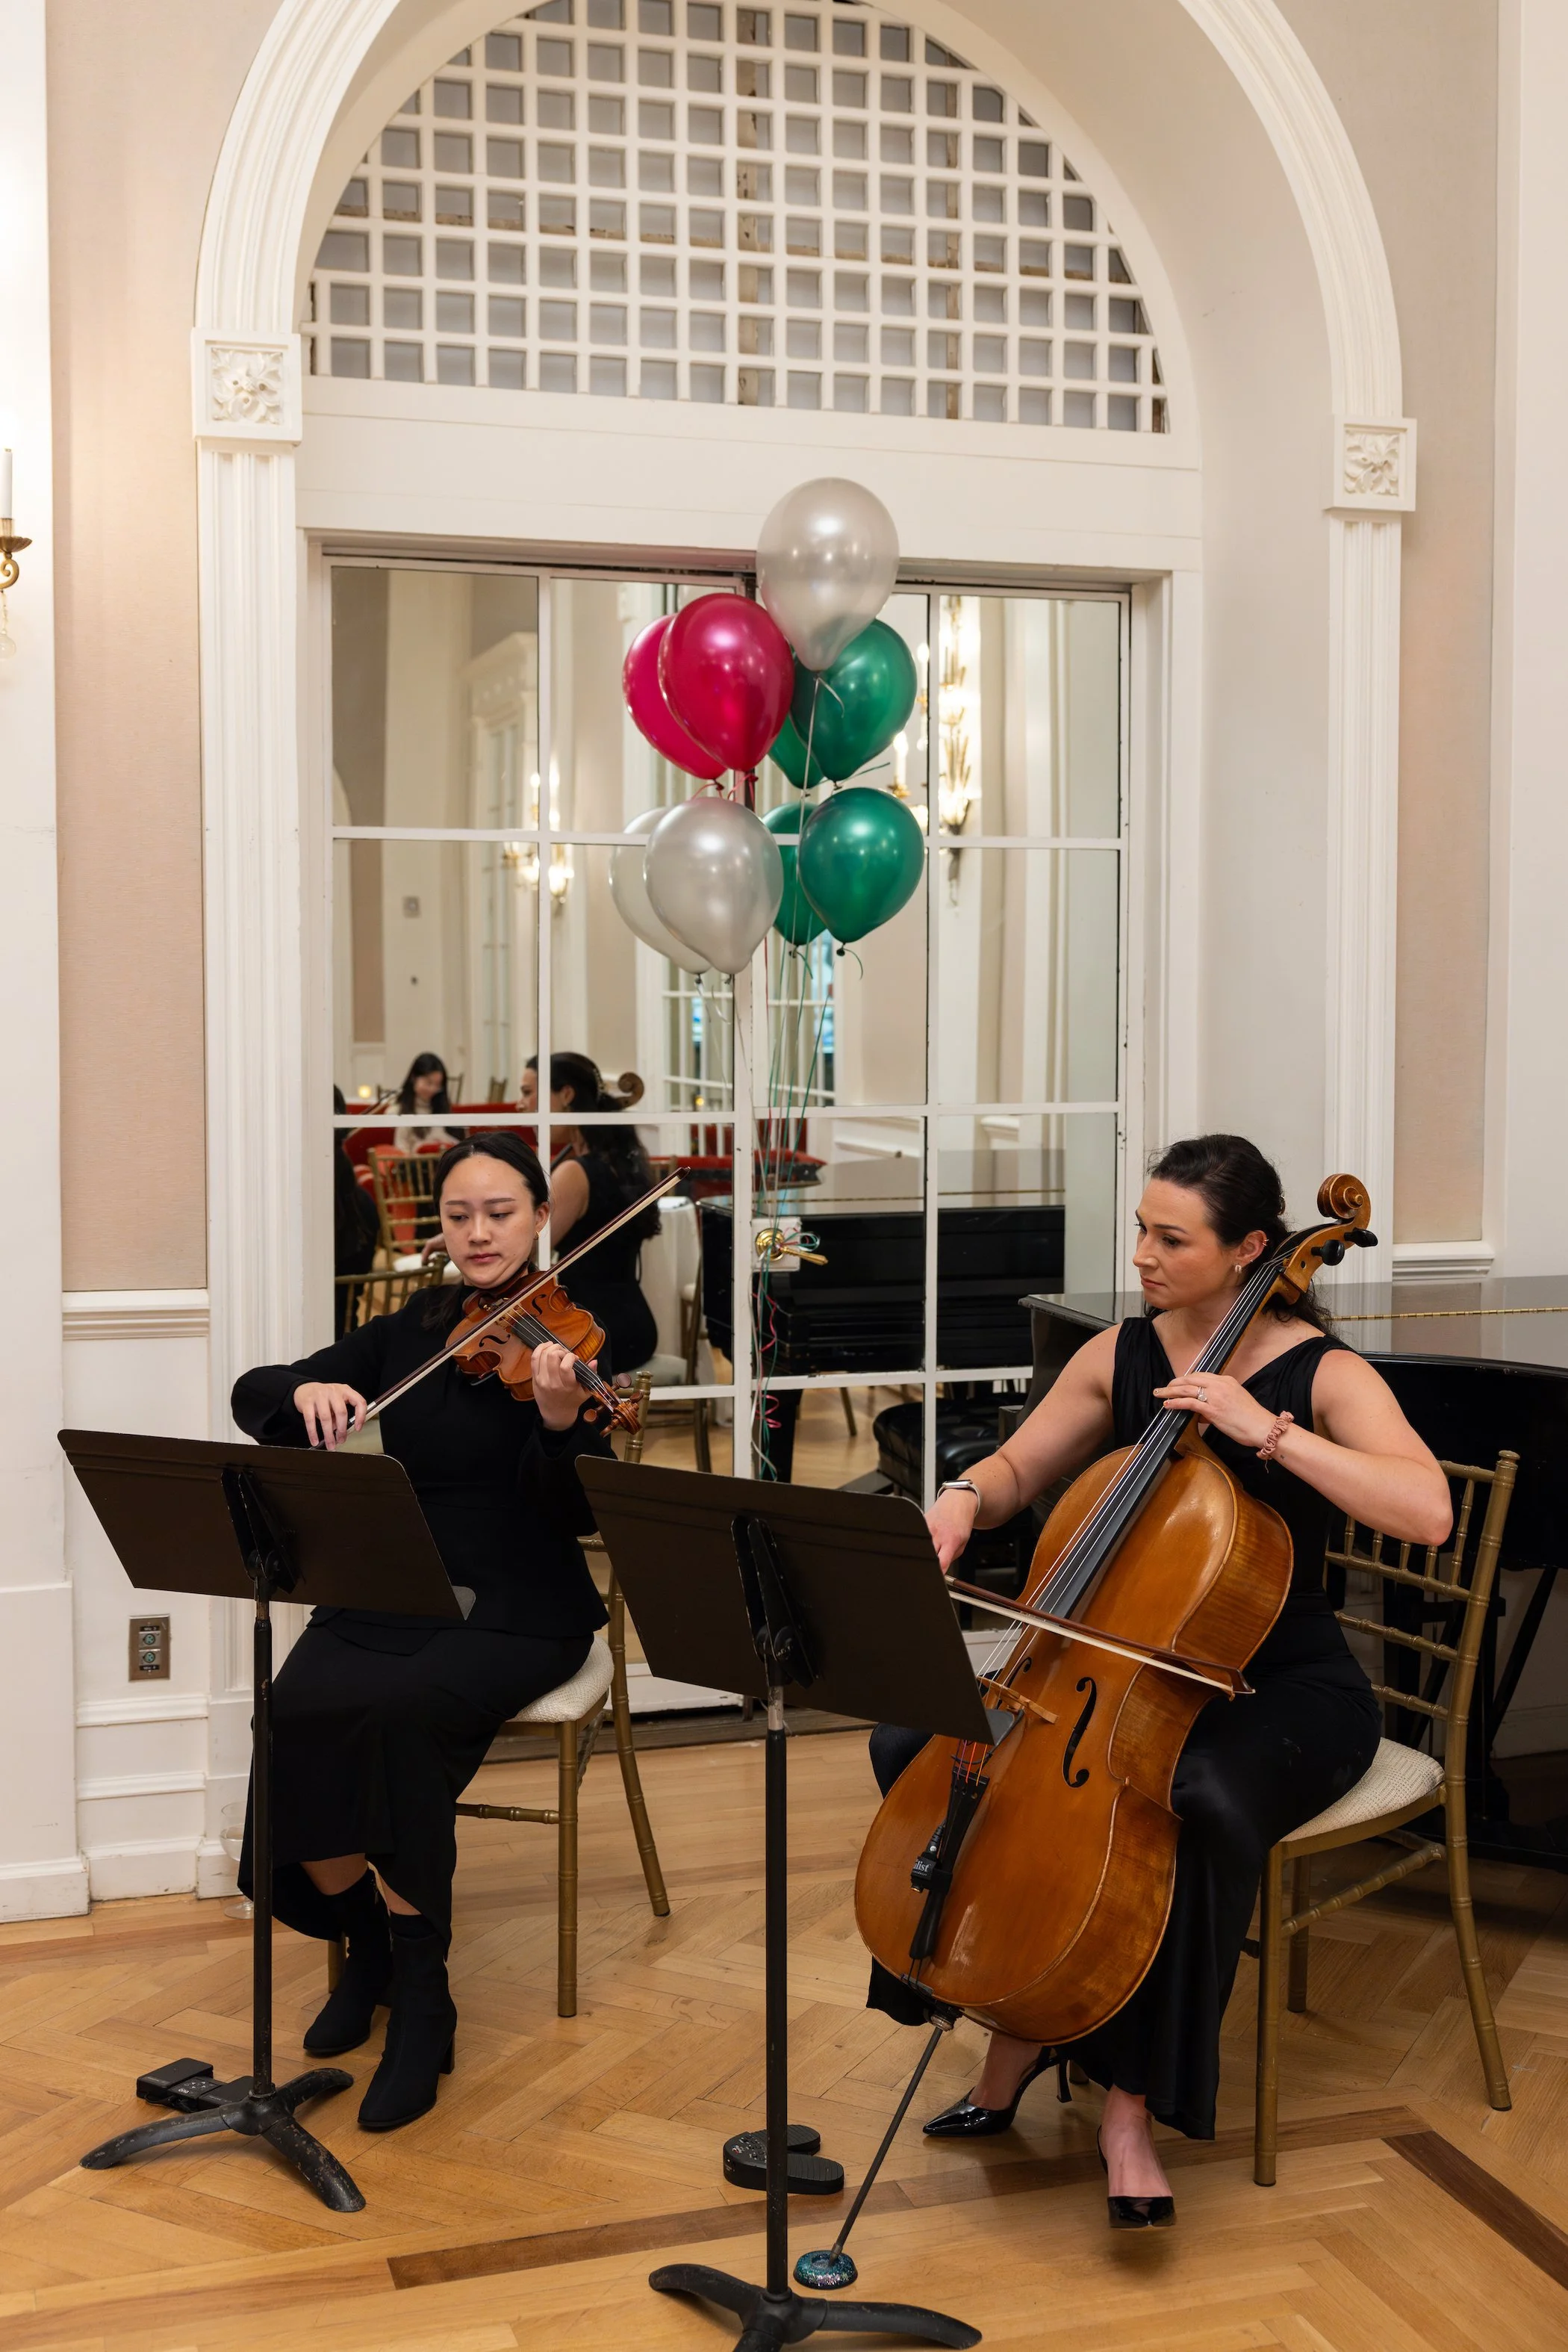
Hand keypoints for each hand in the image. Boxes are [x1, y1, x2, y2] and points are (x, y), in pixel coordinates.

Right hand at [293, 1381, 366, 1448]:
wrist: (304, 1390)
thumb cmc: (323, 1397)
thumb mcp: (335, 1403)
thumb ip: (339, 1415)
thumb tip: (339, 1431)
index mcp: (345, 1390)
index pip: (359, 1401)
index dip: (361, 1416)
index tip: (358, 1429)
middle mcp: (333, 1391)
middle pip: (341, 1412)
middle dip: (342, 1429)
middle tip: (341, 1440)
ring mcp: (319, 1395)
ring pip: (326, 1417)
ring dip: (328, 1434)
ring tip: (330, 1444)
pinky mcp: (307, 1401)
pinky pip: (310, 1419)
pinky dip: (313, 1433)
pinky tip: (315, 1441)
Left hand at [530, 1340, 583, 1429]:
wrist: (556, 1413)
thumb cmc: (573, 1400)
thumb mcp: (586, 1391)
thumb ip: (591, 1375)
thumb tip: (594, 1361)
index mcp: (567, 1386)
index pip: (565, 1366)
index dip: (570, 1356)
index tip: (575, 1358)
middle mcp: (553, 1383)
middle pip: (552, 1356)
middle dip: (561, 1350)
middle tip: (565, 1354)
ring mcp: (541, 1380)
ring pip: (543, 1355)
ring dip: (551, 1348)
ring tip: (557, 1350)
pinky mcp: (534, 1378)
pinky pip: (534, 1359)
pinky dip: (540, 1349)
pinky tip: (547, 1347)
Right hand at [926, 1487, 979, 1574]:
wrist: (957, 1501)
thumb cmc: (961, 1522)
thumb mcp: (963, 1542)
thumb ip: (952, 1556)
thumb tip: (941, 1569)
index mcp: (950, 1540)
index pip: (940, 1563)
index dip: (937, 1573)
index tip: (935, 1579)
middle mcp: (937, 1534)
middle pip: (927, 1556)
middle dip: (926, 1564)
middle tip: (927, 1569)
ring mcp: (926, 1527)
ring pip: (919, 1547)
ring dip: (922, 1552)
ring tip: (927, 1551)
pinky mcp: (920, 1522)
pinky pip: (917, 1537)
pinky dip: (919, 1542)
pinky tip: (923, 1541)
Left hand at [1153, 1371, 1276, 1449]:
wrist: (1261, 1426)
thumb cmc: (1251, 1418)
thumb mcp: (1235, 1402)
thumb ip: (1218, 1403)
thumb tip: (1201, 1414)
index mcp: (1227, 1381)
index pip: (1201, 1375)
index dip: (1186, 1379)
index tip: (1177, 1384)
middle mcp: (1220, 1385)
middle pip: (1191, 1379)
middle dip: (1175, 1383)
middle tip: (1164, 1388)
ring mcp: (1215, 1396)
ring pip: (1187, 1389)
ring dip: (1170, 1391)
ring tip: (1160, 1394)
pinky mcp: (1212, 1409)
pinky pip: (1189, 1403)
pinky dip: (1176, 1403)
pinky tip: (1168, 1405)